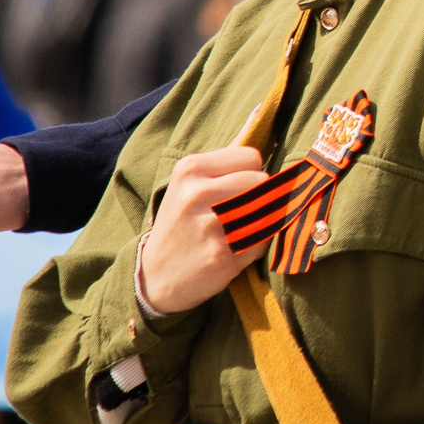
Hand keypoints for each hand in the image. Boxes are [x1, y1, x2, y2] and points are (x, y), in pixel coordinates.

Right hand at [134, 145, 269, 316]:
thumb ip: (222, 167)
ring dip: (264, 220)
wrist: (155, 276)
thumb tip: (261, 147)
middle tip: (242, 211)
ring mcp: (211, 223)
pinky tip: (238, 249)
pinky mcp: (223, 252)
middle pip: (262, 180)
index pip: (251, 157)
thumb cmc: (180, 225)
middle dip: (260, 195)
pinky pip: (264, 238)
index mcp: (190, 169)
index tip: (238, 188)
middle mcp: (198, 192)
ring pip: (268, 208)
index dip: (251, 173)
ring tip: (240, 230)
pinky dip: (259, 244)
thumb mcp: (187, 185)